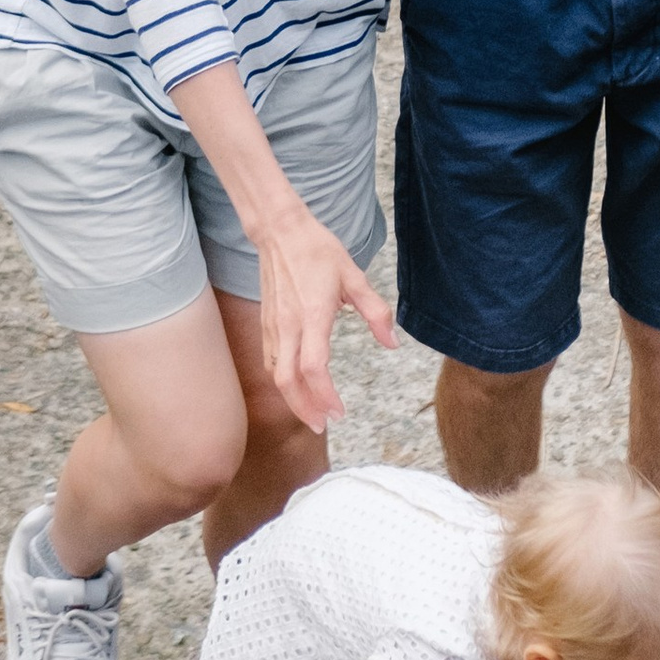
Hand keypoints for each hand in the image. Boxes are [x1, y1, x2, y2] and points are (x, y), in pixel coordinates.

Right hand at [257, 207, 398, 432]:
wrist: (280, 232)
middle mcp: (288, 325)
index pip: (313, 368)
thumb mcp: (355, 276)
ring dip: (292, 399)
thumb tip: (392, 344)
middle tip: (323, 426)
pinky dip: (283, 382)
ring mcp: (273, 326)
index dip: (324, 396)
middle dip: (304, 409)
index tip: (339, 412)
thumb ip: (376, 313)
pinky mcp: (267, 324)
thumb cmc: (319, 251)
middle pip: (287, 381)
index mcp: (313, 314)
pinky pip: (271, 362)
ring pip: (275, 375)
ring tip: (313, 413)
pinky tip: (297, 388)